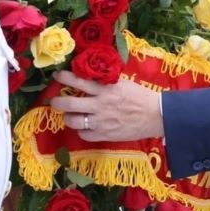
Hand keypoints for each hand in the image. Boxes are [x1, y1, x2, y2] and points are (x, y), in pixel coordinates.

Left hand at [49, 70, 163, 141]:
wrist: (156, 115)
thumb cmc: (141, 97)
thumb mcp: (123, 83)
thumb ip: (106, 82)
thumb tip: (91, 76)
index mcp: (105, 89)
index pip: (78, 80)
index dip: (64, 77)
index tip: (57, 75)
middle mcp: (99, 104)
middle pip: (69, 103)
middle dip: (57, 102)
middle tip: (54, 101)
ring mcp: (101, 121)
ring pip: (73, 121)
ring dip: (68, 118)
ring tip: (69, 116)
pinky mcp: (105, 134)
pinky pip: (84, 135)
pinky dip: (81, 131)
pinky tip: (84, 128)